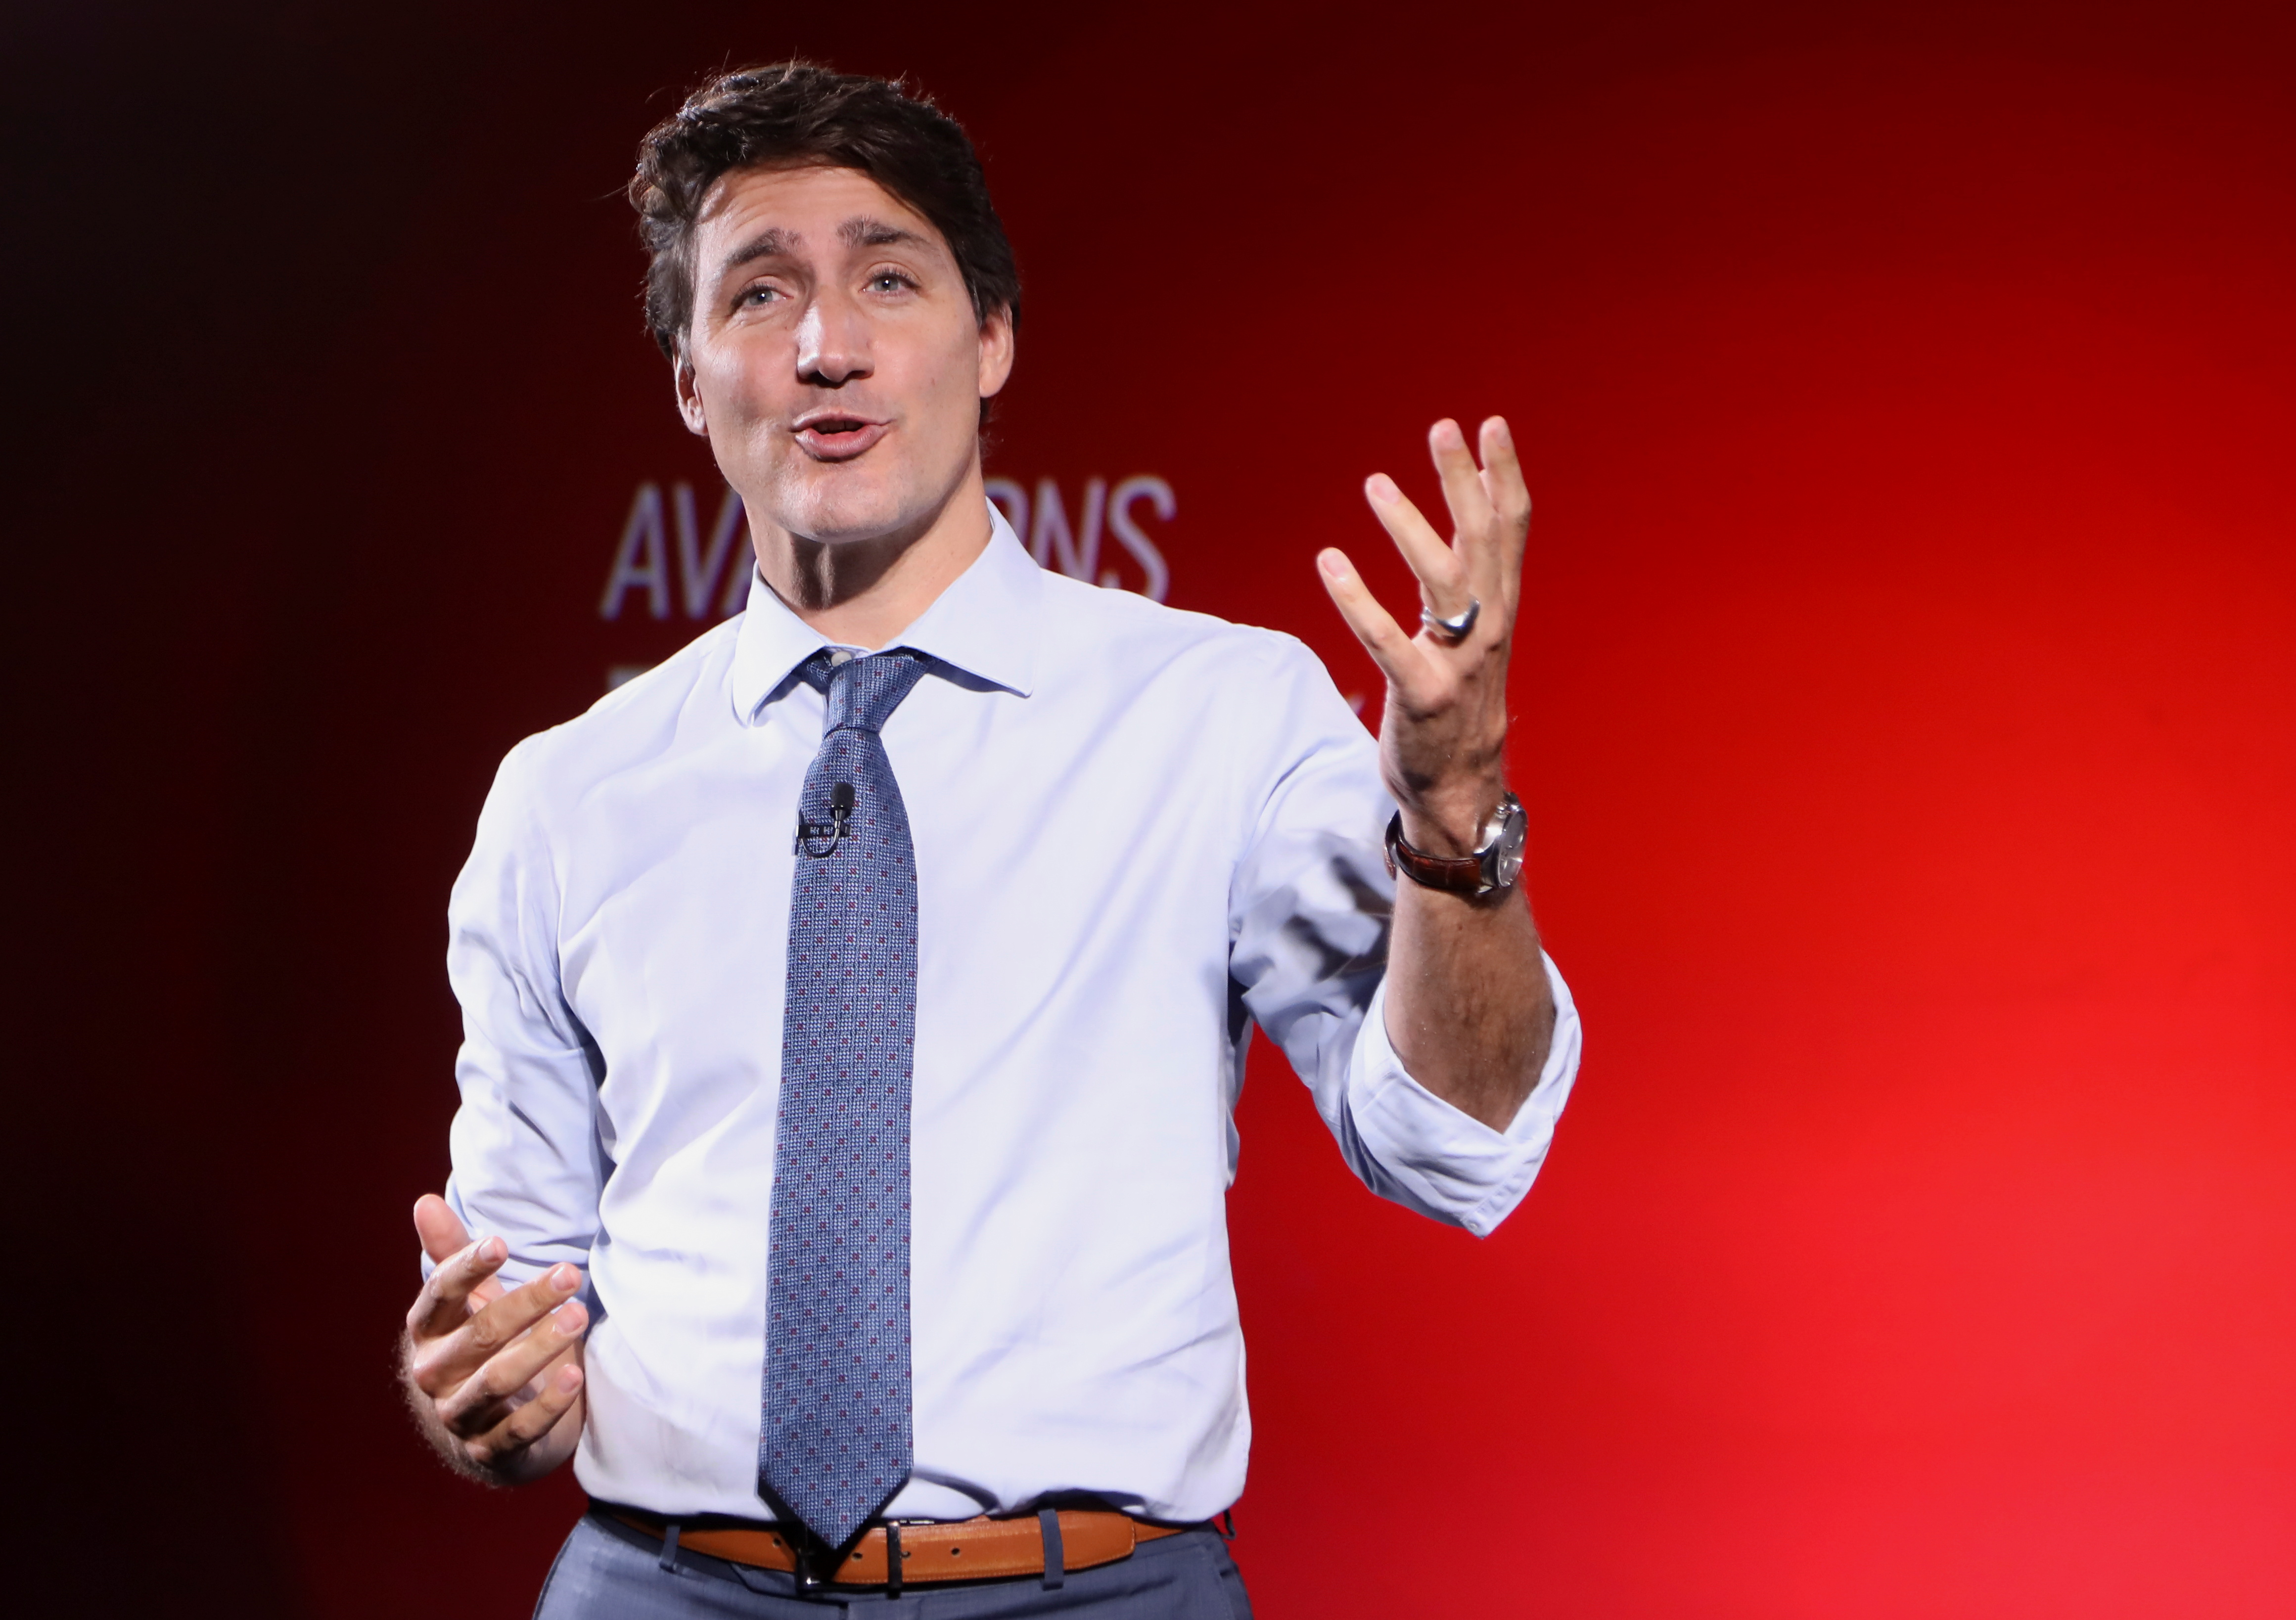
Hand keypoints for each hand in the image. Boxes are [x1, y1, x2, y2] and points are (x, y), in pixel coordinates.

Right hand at [400, 1194, 587, 1482]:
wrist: (484, 1432)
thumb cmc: (480, 1348)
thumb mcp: (467, 1303)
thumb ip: (452, 1255)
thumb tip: (424, 1201)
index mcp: (427, 1333)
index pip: (439, 1297)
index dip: (466, 1269)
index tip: (502, 1242)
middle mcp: (434, 1375)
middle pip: (479, 1335)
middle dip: (525, 1303)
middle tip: (571, 1274)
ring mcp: (459, 1416)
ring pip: (497, 1381)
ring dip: (539, 1348)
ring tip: (579, 1317)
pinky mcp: (491, 1450)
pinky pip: (519, 1429)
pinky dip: (548, 1405)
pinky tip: (575, 1377)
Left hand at [1317, 416, 1528, 853]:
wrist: (1460, 789)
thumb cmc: (1460, 702)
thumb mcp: (1477, 632)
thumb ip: (1474, 574)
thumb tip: (1471, 503)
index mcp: (1501, 607)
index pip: (1511, 528)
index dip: (1505, 475)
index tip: (1492, 424)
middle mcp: (1489, 628)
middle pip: (1480, 540)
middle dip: (1463, 480)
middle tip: (1442, 427)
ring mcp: (1459, 662)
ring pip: (1441, 580)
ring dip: (1408, 527)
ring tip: (1374, 484)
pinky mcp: (1423, 693)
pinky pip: (1386, 640)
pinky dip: (1356, 601)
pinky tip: (1329, 562)